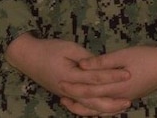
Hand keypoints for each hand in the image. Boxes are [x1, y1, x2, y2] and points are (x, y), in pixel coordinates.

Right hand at [5, 33, 131, 115]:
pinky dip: (93, 110)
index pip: (95, 78)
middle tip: (129, 101)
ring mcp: (66, 95)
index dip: (112, 76)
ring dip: (104, 110)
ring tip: (121, 108)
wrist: (27, 57)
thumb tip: (102, 64)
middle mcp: (68, 90)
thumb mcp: (69, 47)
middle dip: (112, 102)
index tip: (128, 74)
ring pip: (87, 107)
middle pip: (92, 101)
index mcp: (70, 76)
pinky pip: (81, 107)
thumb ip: (86, 58)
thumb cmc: (49, 49)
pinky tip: (105, 110)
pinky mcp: (65, 95)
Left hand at [58, 45, 156, 114]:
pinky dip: (97, 108)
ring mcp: (124, 99)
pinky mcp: (129, 97)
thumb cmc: (145, 57)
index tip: (60, 83)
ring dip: (84, 107)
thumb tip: (82, 65)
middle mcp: (118, 97)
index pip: (89, 91)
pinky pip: (108, 108)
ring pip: (100, 109)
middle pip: (92, 103)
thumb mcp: (123, 55)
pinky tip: (92, 104)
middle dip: (75, 99)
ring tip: (71, 102)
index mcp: (115, 87)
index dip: (74, 88)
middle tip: (60, 94)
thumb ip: (102, 62)